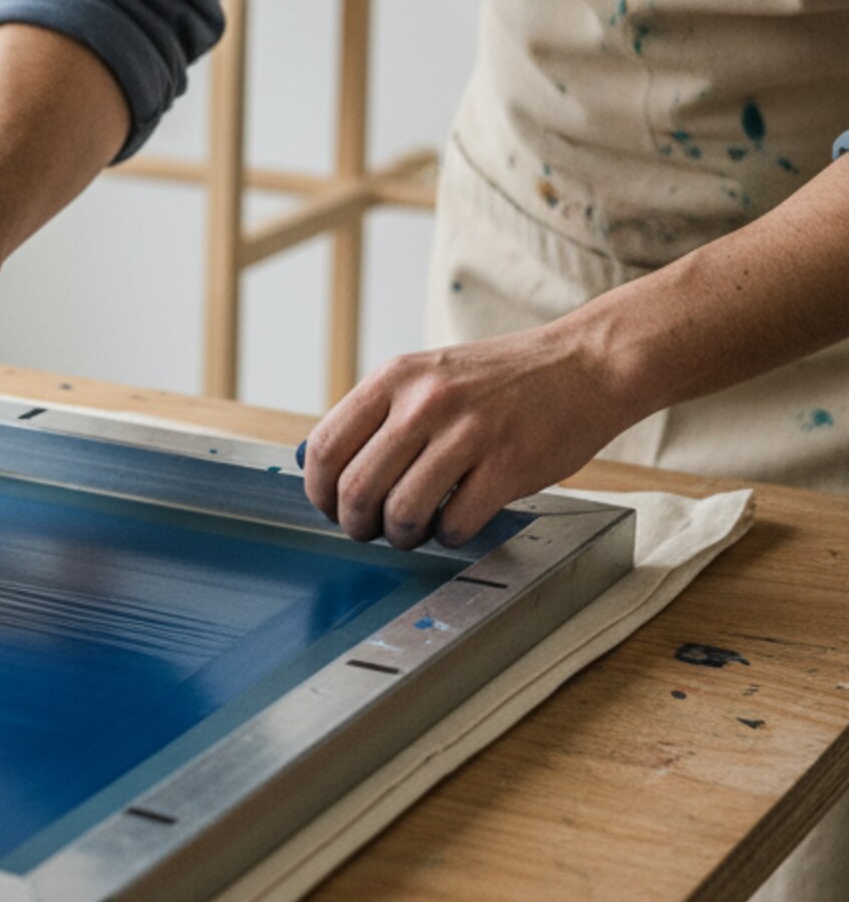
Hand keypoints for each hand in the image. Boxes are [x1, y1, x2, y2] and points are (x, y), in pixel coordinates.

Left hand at [301, 322, 630, 549]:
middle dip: (356, 523)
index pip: (325, 447)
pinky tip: (456, 524)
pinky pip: (456, 523)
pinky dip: (449, 536)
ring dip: (401, 536)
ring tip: (412, 532)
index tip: (330, 507)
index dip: (319, 491)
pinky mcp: (509, 465)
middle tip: (369, 530)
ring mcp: (467, 433)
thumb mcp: (426, 374)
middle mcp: (424, 402)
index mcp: (394, 378)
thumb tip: (326, 467)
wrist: (583, 365)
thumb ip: (380, 414)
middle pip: (357, 487)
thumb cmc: (499, 379)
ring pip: (402, 512)